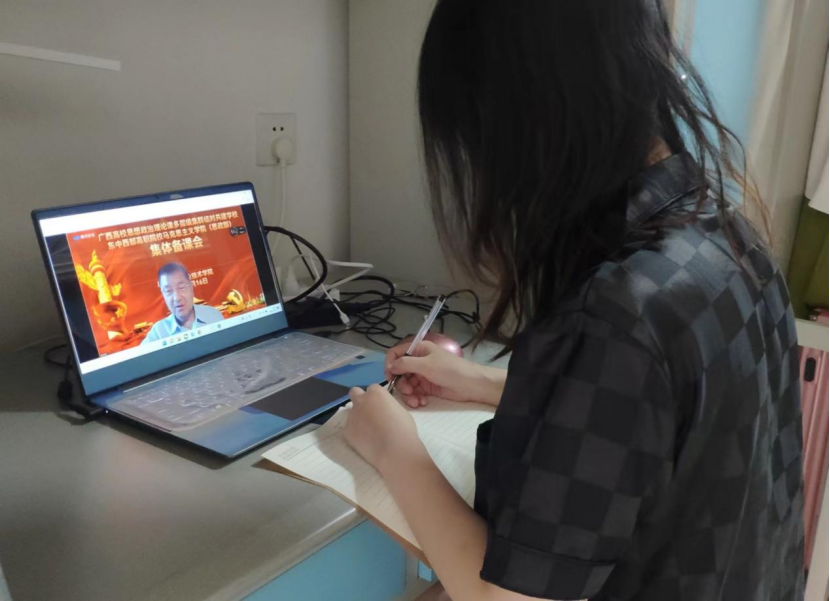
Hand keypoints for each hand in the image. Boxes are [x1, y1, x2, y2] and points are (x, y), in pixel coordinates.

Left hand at [344, 385, 427, 473]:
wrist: (395, 450)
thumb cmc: (404, 429)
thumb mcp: (399, 409)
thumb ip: (386, 405)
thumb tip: (381, 409)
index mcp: (376, 393)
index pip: (372, 388)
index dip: (377, 397)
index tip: (381, 406)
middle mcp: (361, 401)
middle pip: (354, 393)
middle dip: (360, 399)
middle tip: (368, 411)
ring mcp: (352, 416)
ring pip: (352, 413)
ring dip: (359, 418)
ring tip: (371, 433)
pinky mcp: (347, 431)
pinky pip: (350, 429)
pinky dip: (356, 433)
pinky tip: (366, 441)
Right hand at [386, 341, 506, 408]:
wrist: (470, 385)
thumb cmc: (449, 369)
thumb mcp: (426, 364)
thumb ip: (405, 364)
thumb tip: (389, 366)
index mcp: (418, 349)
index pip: (396, 354)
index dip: (390, 364)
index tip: (390, 377)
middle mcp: (418, 361)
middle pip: (399, 372)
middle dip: (401, 384)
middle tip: (408, 391)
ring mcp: (422, 375)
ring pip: (405, 384)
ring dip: (408, 394)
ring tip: (416, 401)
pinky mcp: (426, 387)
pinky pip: (414, 393)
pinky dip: (415, 398)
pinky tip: (422, 402)